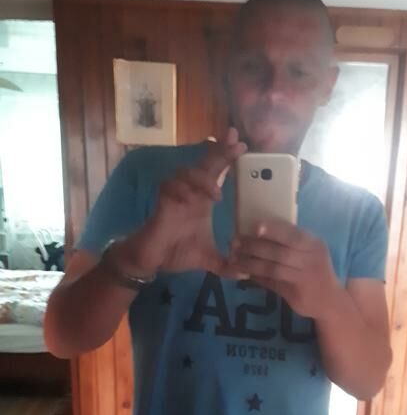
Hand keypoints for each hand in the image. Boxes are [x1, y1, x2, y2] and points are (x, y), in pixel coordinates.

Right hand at [114, 128, 246, 276]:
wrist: (153, 260)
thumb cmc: (177, 252)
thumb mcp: (208, 260)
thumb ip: (227, 265)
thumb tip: (246, 274)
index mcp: (202, 199)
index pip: (216, 172)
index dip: (226, 156)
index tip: (241, 144)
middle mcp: (190, 192)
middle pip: (204, 164)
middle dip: (219, 151)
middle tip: (234, 140)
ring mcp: (175, 194)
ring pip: (187, 172)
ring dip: (202, 179)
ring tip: (216, 196)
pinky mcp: (161, 202)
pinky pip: (169, 186)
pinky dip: (181, 190)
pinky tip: (191, 200)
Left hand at [228, 219, 338, 318]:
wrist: (331, 299)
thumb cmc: (316, 270)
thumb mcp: (309, 252)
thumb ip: (290, 244)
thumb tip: (258, 231)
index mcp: (313, 245)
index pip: (292, 235)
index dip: (274, 230)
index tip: (255, 226)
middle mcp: (310, 260)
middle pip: (279, 252)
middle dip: (254, 246)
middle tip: (235, 243)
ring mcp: (304, 278)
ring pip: (273, 268)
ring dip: (251, 263)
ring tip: (235, 259)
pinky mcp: (295, 294)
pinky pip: (272, 283)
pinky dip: (257, 277)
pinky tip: (244, 273)